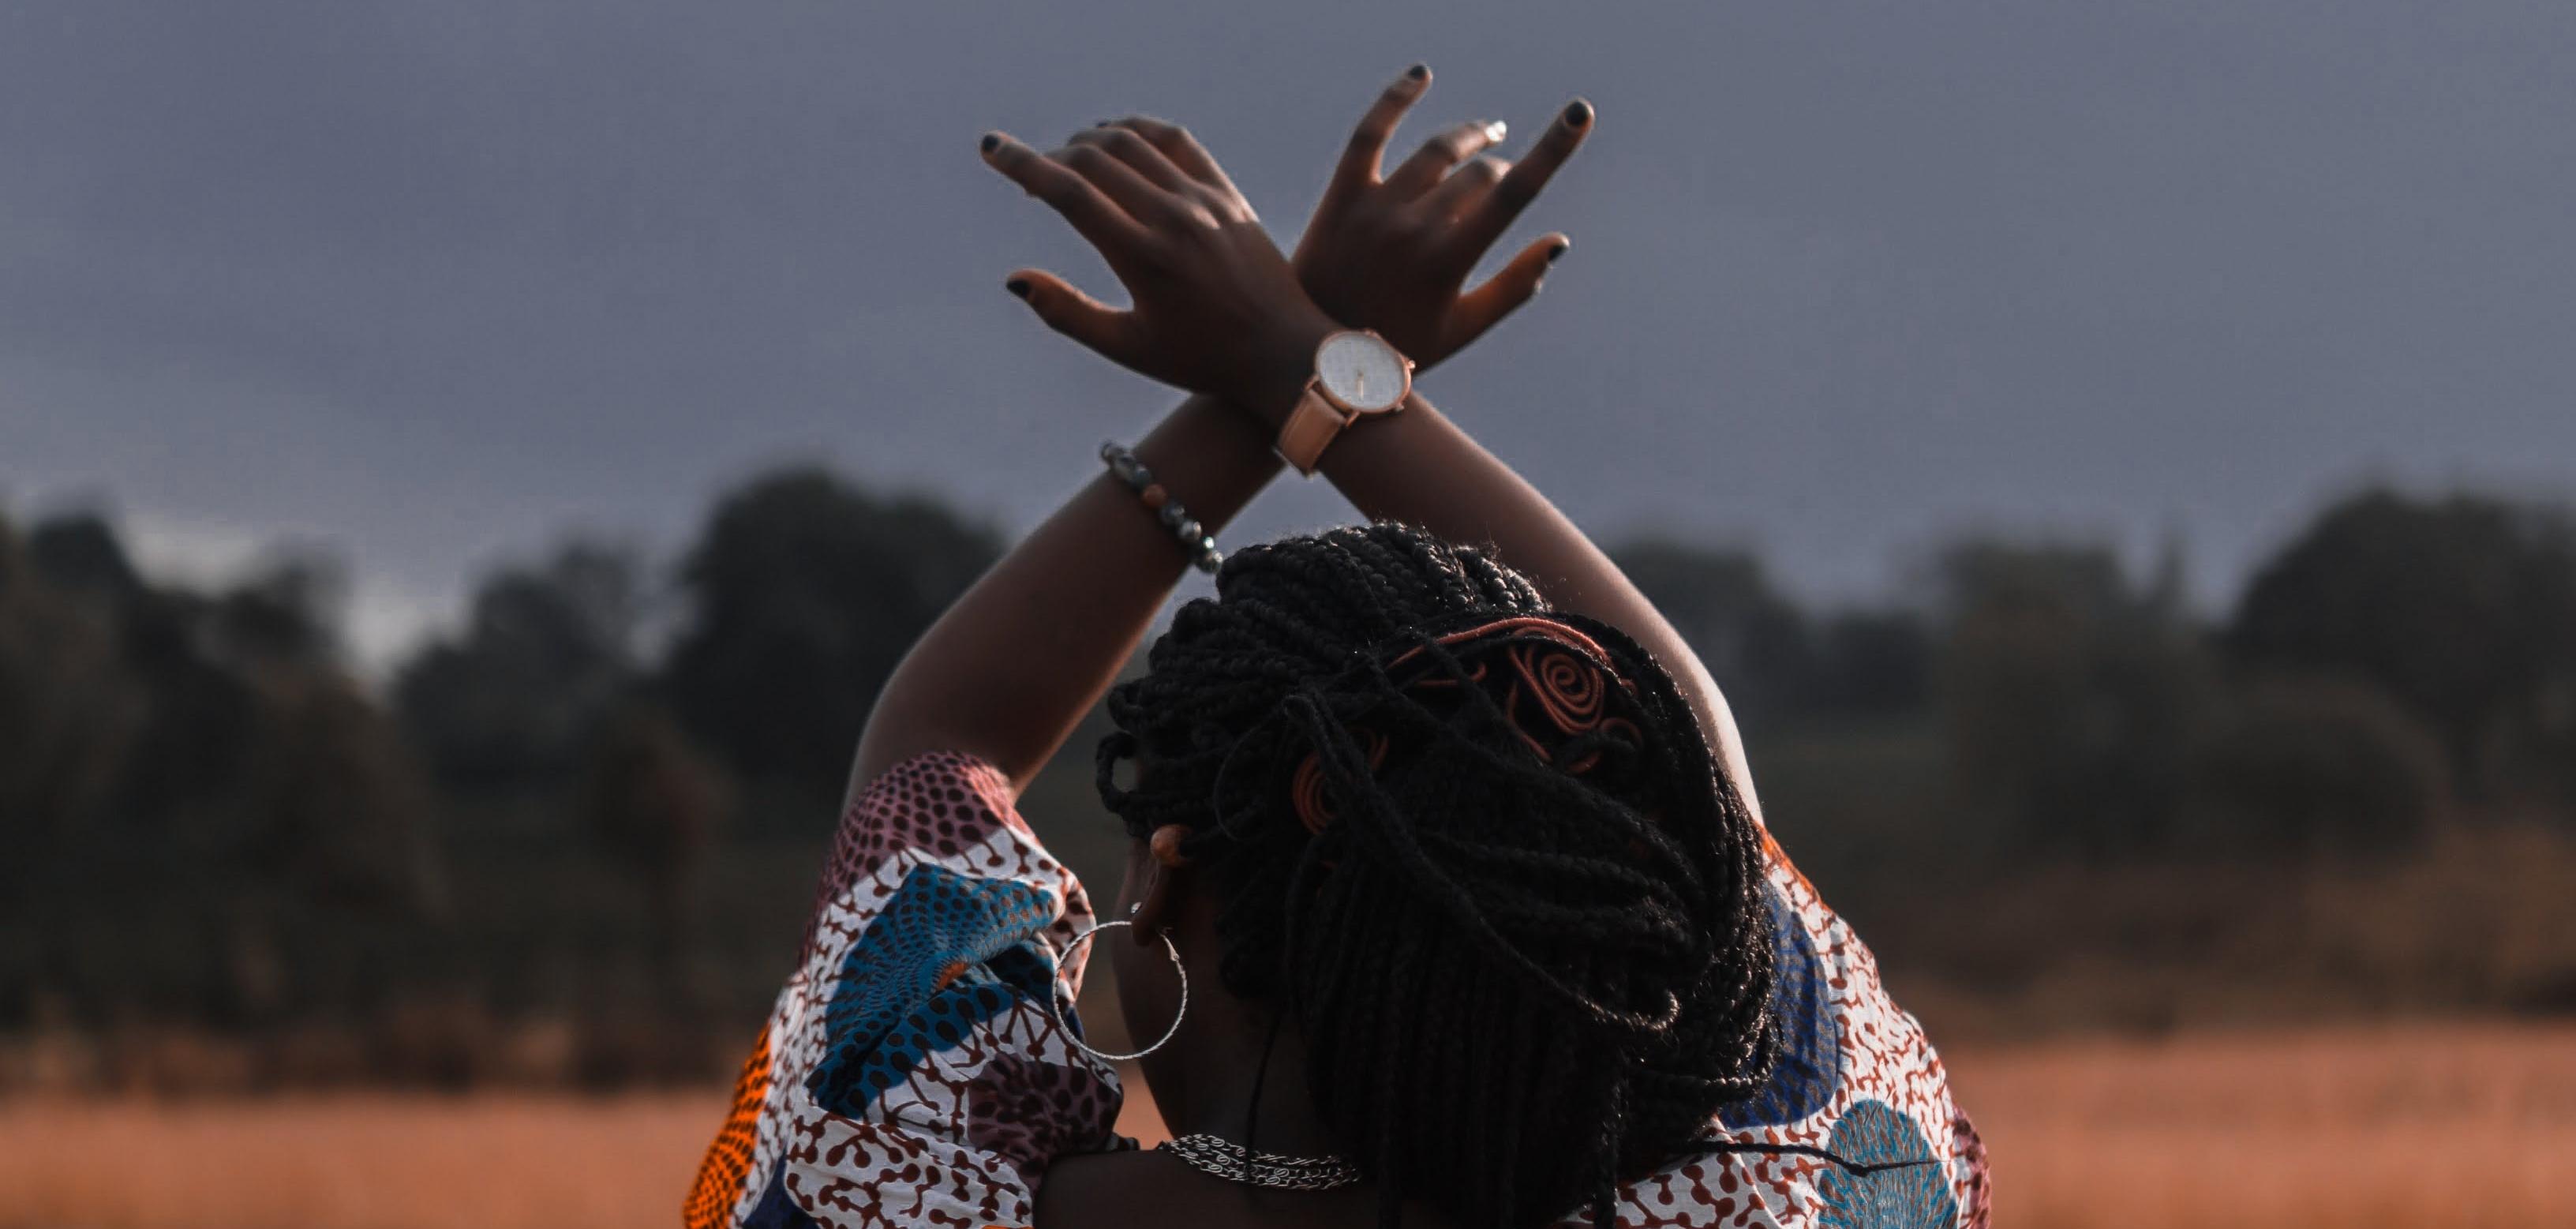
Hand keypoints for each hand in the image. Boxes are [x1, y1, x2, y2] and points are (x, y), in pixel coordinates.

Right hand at [981, 125, 1341, 419]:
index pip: (1069, 192)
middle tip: (1032, 177)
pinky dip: (1138, 131)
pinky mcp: (1227, 193)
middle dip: (1051, 157)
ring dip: (1090, 140)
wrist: (1284, 353)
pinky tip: (1118, 141)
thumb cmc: (1201, 359)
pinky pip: (1177, 141)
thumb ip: (1066, 313)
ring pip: (1133, 141)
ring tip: (1069, 158)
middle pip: (1095, 159)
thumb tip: (1014, 279)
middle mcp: (1173, 219)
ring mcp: (1204, 201)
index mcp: (1143, 258)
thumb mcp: (1127, 348)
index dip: (1023, 165)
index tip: (991, 149)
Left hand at [1292, 67, 1591, 369]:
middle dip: (1499, 172)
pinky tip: (1421, 76)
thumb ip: (1515, 287)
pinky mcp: (1343, 195)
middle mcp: (1412, 229)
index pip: (1512, 195)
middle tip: (1502, 176)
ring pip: (1437, 152)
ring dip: (1469, 139)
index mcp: (1446, 262)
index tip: (1578, 115)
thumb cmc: (1398, 350)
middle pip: (1478, 174)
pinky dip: (1396, 100)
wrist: (1312, 357)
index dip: (1551, 150)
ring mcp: (1374, 208)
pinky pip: (1370, 133)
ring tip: (1486, 136)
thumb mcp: (1462, 329)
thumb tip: (1558, 240)